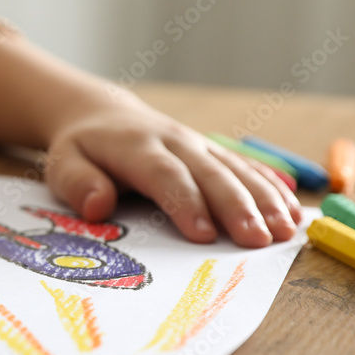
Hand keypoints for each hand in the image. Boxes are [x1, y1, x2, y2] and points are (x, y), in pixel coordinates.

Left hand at [44, 98, 301, 246]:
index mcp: (136, 146)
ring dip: (264, 200)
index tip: (203, 234)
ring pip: (236, 170)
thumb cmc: (81, 149)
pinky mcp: (213, 152)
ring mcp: (198, 145)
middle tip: (257, 240)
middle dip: (236, 207)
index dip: (185, 203)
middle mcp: (174, 142)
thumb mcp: (62, 163)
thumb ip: (77, 183)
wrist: (101, 115)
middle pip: (210, 173)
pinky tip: (292, 214)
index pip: (164, 175)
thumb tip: (97, 206)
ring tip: (285, 232)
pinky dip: (271, 189)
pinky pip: (247, 168)